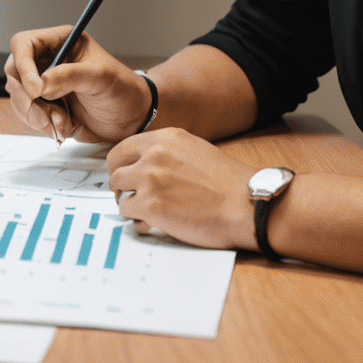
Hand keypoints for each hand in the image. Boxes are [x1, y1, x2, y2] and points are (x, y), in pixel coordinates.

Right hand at [4, 27, 152, 143]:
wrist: (133, 118)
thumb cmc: (123, 89)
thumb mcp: (100, 77)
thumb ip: (69, 76)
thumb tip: (40, 84)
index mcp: (59, 42)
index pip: (23, 44)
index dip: (23, 65)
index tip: (36, 89)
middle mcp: (47, 60)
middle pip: (14, 72)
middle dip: (27, 96)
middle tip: (47, 113)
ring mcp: (44, 84)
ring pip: (17, 96)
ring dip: (35, 114)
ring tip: (62, 121)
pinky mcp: (45, 106)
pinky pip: (26, 114)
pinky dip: (40, 125)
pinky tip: (63, 126)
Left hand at [106, 128, 256, 248]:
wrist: (248, 204)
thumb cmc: (229, 183)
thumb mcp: (194, 149)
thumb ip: (167, 153)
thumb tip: (147, 164)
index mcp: (164, 138)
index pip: (123, 148)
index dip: (122, 165)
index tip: (125, 176)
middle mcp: (153, 155)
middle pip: (115, 168)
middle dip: (121, 184)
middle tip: (129, 195)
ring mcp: (149, 180)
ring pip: (118, 191)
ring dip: (128, 202)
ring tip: (144, 211)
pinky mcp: (151, 206)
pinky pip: (128, 213)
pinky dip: (137, 221)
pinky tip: (152, 224)